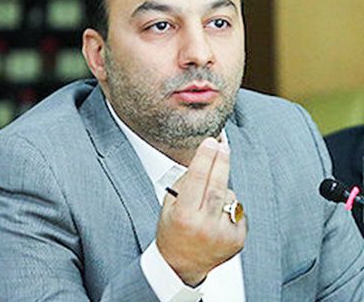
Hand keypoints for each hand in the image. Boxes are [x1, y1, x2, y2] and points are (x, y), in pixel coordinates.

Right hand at [156, 137, 246, 285]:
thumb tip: (203, 159)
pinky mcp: (237, 239)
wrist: (182, 265)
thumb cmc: (172, 232)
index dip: (205, 157)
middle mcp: (205, 225)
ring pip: (229, 197)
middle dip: (221, 161)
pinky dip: (229, 207)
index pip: (198, 179)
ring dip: (222, 190)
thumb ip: (184, 185)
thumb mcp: (169, 207)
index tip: (210, 141)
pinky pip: (237, 211)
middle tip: (222, 144)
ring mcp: (223, 234)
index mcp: (185, 216)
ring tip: (208, 202)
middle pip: (218, 185)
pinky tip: (217, 216)